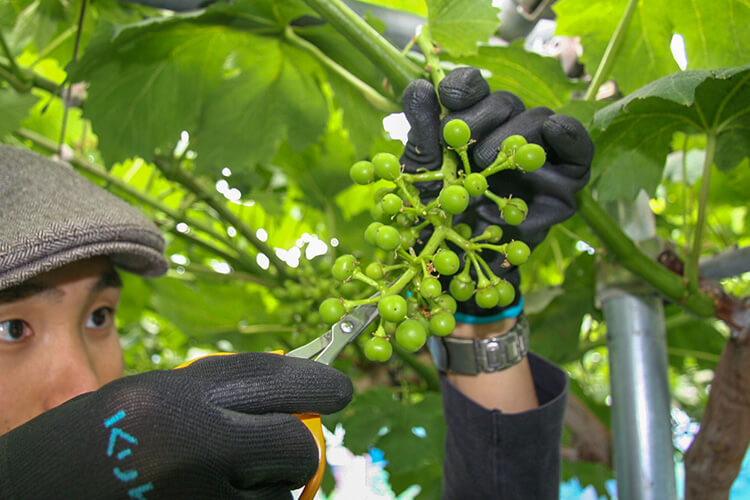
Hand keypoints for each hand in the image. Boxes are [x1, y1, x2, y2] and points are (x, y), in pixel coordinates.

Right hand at [0, 353, 351, 498]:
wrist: (37, 494)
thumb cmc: (97, 438)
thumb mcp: (156, 396)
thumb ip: (221, 392)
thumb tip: (291, 394)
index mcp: (178, 398)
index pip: (274, 378)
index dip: (318, 380)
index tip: (340, 388)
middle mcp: (194, 448)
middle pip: (294, 444)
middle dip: (300, 446)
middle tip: (285, 446)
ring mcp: (199, 499)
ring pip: (279, 494)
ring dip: (268, 485)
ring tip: (219, 478)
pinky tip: (212, 498)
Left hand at [401, 67, 593, 322]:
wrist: (458, 269)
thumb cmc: (436, 221)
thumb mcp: (421, 178)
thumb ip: (422, 132)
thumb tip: (419, 85)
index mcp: (468, 127)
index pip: (471, 90)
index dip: (462, 86)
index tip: (446, 96)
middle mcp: (504, 134)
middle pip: (504, 102)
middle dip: (481, 116)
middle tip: (460, 141)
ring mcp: (538, 153)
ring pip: (537, 119)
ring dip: (512, 134)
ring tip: (484, 163)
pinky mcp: (567, 177)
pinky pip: (579, 150)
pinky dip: (570, 136)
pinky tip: (555, 131)